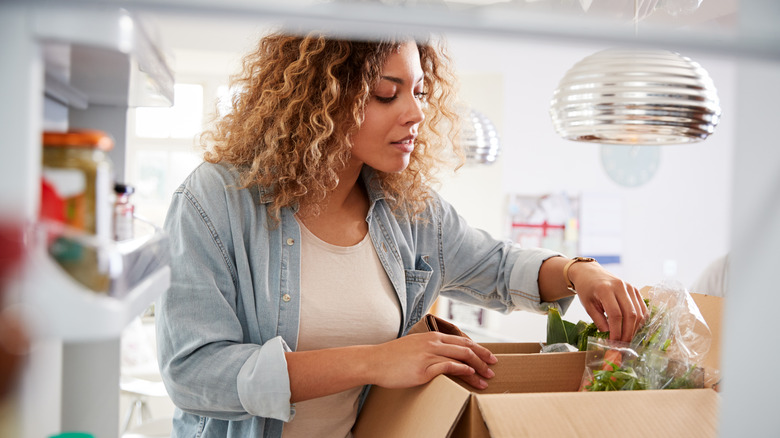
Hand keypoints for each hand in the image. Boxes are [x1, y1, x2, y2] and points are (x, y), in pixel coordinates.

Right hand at [367, 332, 496, 389]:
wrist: (375, 361)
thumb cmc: (393, 356)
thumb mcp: (415, 346)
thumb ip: (431, 348)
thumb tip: (444, 355)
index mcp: (432, 337)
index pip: (462, 340)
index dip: (479, 348)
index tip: (489, 357)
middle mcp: (433, 343)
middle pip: (466, 348)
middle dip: (483, 358)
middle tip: (493, 368)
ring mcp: (428, 355)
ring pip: (461, 357)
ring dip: (477, 369)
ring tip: (485, 379)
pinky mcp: (423, 369)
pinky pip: (448, 367)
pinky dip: (462, 370)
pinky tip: (470, 375)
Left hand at [568, 262, 647, 341]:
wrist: (590, 273)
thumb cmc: (587, 290)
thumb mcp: (588, 306)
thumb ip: (599, 322)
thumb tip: (610, 339)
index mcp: (605, 289)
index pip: (615, 315)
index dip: (616, 331)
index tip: (613, 344)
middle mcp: (620, 286)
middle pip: (630, 315)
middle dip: (627, 333)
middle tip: (621, 346)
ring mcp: (630, 287)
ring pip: (639, 313)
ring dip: (634, 329)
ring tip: (626, 339)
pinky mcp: (635, 290)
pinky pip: (642, 309)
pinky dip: (639, 322)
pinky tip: (631, 329)